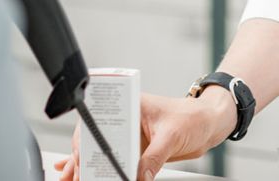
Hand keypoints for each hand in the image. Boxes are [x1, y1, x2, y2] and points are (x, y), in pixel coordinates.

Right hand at [54, 90, 236, 180]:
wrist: (208, 124)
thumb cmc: (192, 117)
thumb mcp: (172, 136)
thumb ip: (154, 157)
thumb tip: (138, 177)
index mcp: (131, 105)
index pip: (100, 119)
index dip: (86, 140)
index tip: (81, 159)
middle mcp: (126, 119)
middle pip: (95, 138)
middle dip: (80, 159)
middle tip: (72, 177)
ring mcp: (129, 136)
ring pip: (99, 152)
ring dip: (84, 167)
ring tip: (70, 180)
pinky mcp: (135, 151)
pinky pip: (112, 162)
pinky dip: (96, 169)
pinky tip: (78, 174)